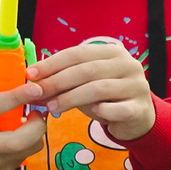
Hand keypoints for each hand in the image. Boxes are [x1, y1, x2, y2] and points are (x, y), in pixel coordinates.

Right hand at [0, 65, 46, 169]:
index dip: (19, 96)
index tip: (36, 88)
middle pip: (22, 139)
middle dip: (38, 125)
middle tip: (37, 113)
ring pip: (29, 149)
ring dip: (35, 135)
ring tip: (28, 125)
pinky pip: (23, 157)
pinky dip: (25, 146)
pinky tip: (16, 138)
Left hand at [30, 40, 155, 141]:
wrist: (137, 117)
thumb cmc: (106, 97)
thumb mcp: (85, 84)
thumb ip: (63, 81)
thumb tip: (32, 84)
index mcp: (113, 52)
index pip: (78, 53)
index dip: (52, 63)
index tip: (31, 74)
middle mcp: (129, 65)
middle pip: (86, 70)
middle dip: (58, 81)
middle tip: (38, 93)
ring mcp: (137, 86)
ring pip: (98, 89)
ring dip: (71, 98)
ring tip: (52, 107)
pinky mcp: (139, 108)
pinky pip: (115, 109)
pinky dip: (99, 110)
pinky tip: (89, 112)